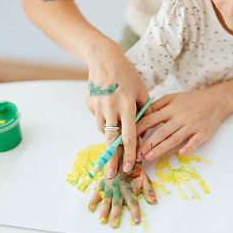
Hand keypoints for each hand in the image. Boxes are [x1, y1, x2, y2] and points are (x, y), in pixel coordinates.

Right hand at [85, 40, 152, 178]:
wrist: (104, 58)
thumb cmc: (127, 75)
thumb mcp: (141, 92)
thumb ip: (144, 113)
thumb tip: (143, 134)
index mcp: (126, 104)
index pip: (129, 134)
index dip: (129, 152)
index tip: (129, 166)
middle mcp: (110, 106)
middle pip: (111, 139)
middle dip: (111, 158)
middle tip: (111, 174)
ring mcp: (97, 105)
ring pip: (103, 129)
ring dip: (110, 133)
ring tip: (115, 121)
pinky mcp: (89, 103)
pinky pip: (98, 118)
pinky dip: (104, 119)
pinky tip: (108, 105)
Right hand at [87, 147, 156, 227]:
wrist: (125, 158)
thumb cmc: (136, 172)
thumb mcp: (145, 180)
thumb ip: (149, 191)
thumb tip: (154, 201)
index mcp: (130, 190)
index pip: (134, 204)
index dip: (135, 212)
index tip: (136, 221)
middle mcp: (120, 190)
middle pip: (117, 205)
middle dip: (116, 215)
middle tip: (114, 224)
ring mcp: (110, 187)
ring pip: (106, 201)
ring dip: (104, 211)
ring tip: (102, 220)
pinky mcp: (104, 183)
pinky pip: (97, 193)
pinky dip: (93, 200)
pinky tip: (90, 208)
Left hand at [135, 88, 230, 162]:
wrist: (217, 100)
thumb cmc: (193, 100)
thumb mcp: (173, 97)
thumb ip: (157, 105)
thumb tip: (141, 115)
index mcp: (171, 109)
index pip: (150, 120)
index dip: (138, 130)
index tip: (128, 139)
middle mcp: (180, 117)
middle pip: (160, 132)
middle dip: (147, 144)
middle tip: (135, 155)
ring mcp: (192, 125)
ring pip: (174, 138)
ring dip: (161, 148)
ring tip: (149, 157)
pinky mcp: (204, 132)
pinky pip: (195, 141)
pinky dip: (189, 147)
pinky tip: (182, 153)